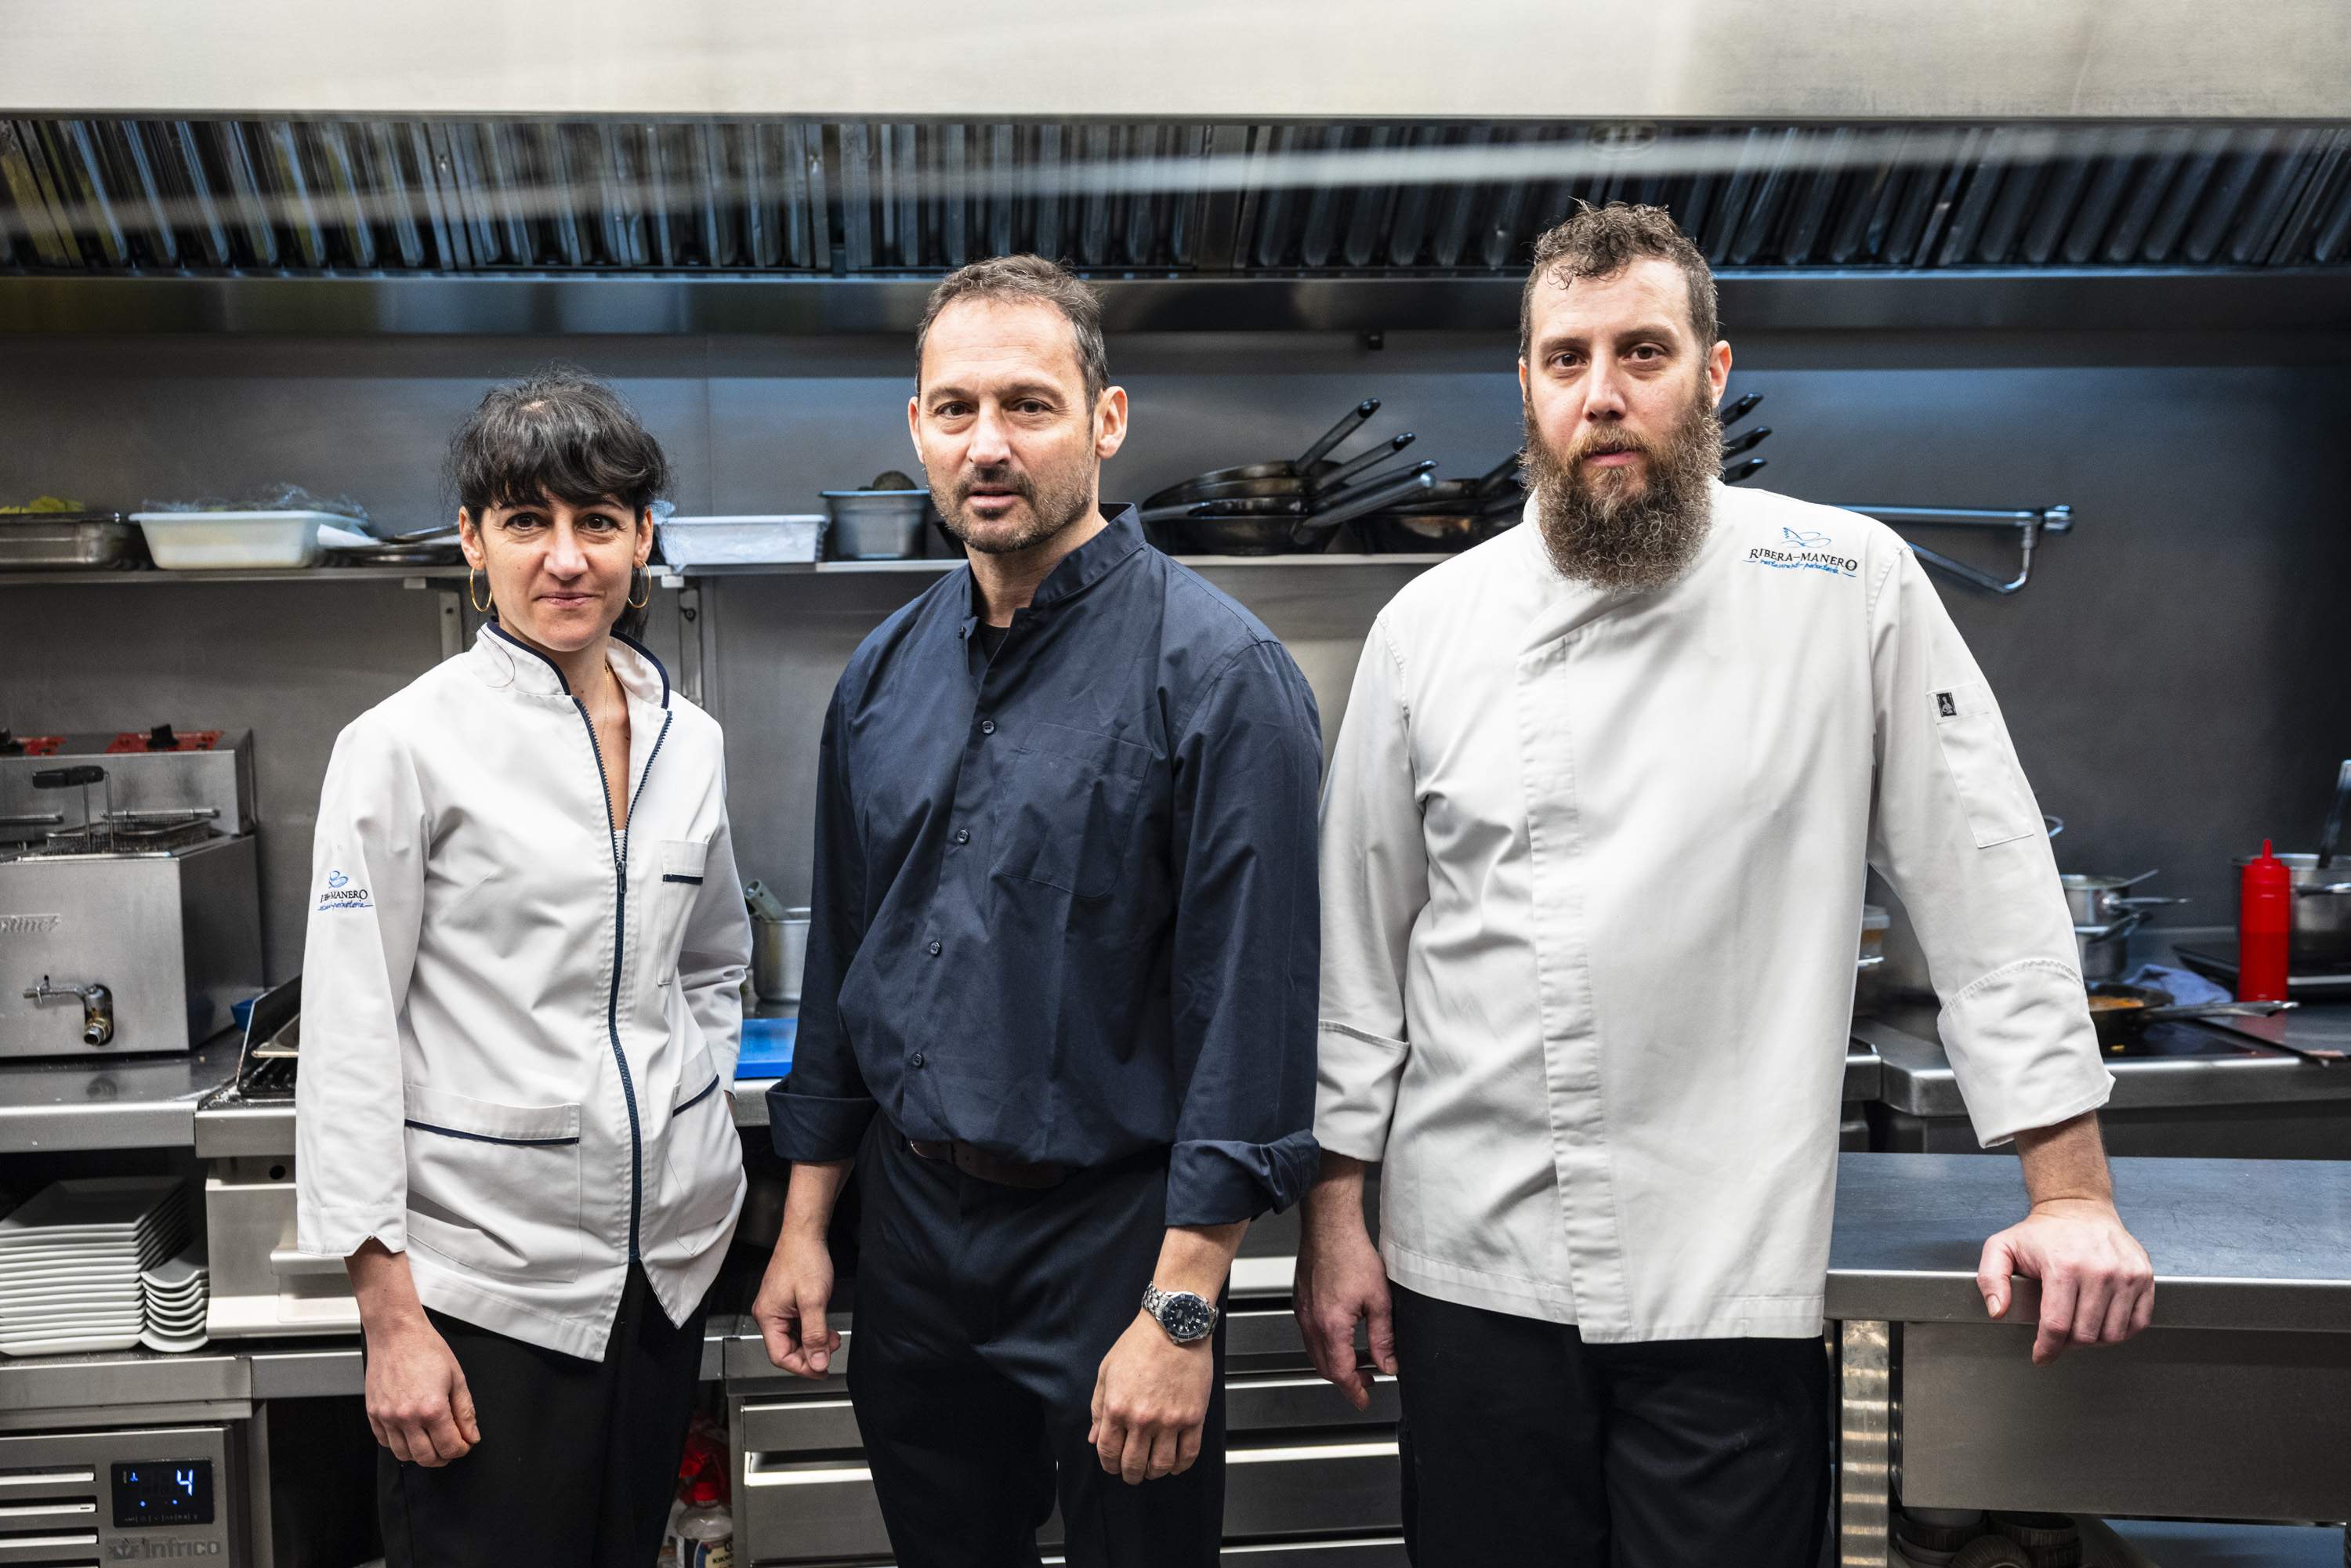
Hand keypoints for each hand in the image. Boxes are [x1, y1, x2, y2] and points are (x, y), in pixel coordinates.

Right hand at [363, 1315, 478, 1466]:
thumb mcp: (456, 1378)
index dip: (461, 1450)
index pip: (449, 1447)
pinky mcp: (373, 1414)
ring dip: (421, 1455)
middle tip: (451, 1447)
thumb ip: (465, 1411)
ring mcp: (386, 1417)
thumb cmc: (426, 1349)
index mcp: (431, 1408)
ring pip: (404, 1454)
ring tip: (432, 1443)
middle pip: (426, 1457)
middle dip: (444, 1457)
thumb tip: (471, 1436)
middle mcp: (406, 1417)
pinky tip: (411, 1434)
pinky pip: (385, 1442)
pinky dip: (400, 1445)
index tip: (465, 1444)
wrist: (396, 1333)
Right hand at [753, 1226, 839, 1377]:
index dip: (802, 1367)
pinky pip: (796, 1326)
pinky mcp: (785, 1303)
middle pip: (786, 1349)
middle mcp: (768, 1314)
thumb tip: (817, 1362)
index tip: (821, 1371)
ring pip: (793, 1338)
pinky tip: (825, 1329)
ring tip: (832, 1339)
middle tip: (830, 1352)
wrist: (805, 1234)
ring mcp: (776, 1308)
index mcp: (768, 1316)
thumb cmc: (804, 1259)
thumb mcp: (814, 1300)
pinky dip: (812, 1331)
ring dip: (813, 1342)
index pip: (780, 1356)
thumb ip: (815, 1334)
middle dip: (810, 1354)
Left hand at [1090, 1311, 1213, 1483]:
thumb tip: (1094, 1437)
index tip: (1112, 1466)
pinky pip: (1189, 1453)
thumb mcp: (1107, 1371)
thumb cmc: (1139, 1343)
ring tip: (1152, 1470)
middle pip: (1133, 1464)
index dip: (1109, 1464)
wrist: (1173, 1325)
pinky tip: (1175, 1465)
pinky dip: (1180, 1466)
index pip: (1108, 1451)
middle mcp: (1142, 1419)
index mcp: (1116, 1407)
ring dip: (1154, 1473)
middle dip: (1130, 1475)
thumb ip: (1098, 1407)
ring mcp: (1170, 1420)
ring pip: (1161, 1465)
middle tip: (1132, 1474)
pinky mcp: (1193, 1417)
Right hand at [1294, 1187, 1395, 1409]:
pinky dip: (1326, 1345)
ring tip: (1359, 1360)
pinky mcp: (1301, 1301)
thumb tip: (1388, 1362)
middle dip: (1346, 1379)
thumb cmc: (1351, 1253)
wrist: (1329, 1226)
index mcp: (1331, 1325)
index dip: (1354, 1390)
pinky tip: (1343, 1336)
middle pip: (1325, 1367)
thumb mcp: (1379, 1300)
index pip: (1341, 1372)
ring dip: (1335, 1362)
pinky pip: (1310, 1334)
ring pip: (1315, 1351)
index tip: (1364, 1399)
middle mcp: (1311, 1321)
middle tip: (1366, 1382)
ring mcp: (1303, 1311)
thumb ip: (1383, 1337)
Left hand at [1978, 1197, 2153, 1364]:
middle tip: (2059, 1335)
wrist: (2077, 1207)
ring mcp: (2126, 1274)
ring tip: (2079, 1327)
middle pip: (2086, 1334)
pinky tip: (2103, 1321)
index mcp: (2063, 1266)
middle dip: (2068, 1343)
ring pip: (2113, 1334)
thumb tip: (1998, 1310)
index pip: (2056, 1325)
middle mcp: (2099, 1271)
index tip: (2041, 1356)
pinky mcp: (2144, 1277)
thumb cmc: (2042, 1232)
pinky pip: (2138, 1322)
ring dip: (2095, 1339)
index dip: (2047, 1348)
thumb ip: (1990, 1279)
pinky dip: (2121, 1331)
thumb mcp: (2002, 1247)